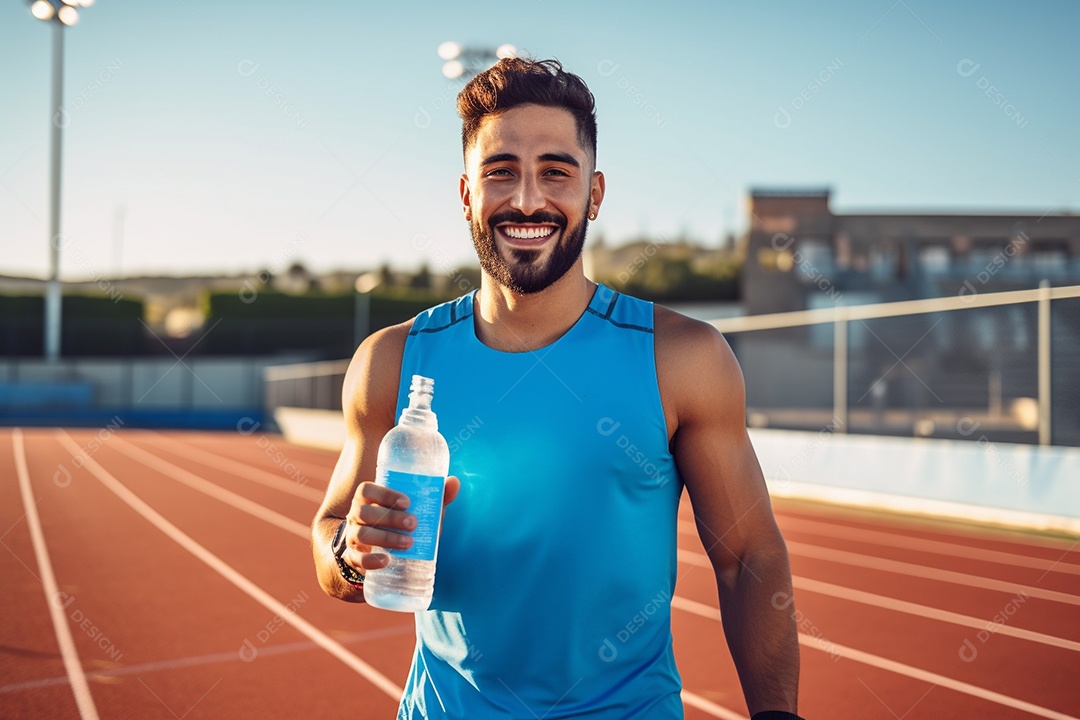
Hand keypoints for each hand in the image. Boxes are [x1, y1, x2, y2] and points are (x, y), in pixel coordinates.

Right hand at [341, 476, 459, 574]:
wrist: (375, 552)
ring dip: (386, 538)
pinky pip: (357, 559)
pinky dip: (371, 560)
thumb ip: (434, 498)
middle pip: (364, 512)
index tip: (407, 502)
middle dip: (390, 518)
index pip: (366, 490)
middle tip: (413, 524)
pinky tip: (387, 560)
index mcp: (368, 499)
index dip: (384, 494)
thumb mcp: (416, 511)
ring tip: (408, 543)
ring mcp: (353, 538)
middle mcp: (356, 516)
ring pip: (362, 535)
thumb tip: (454, 481)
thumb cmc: (399, 524)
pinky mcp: (354, 558)